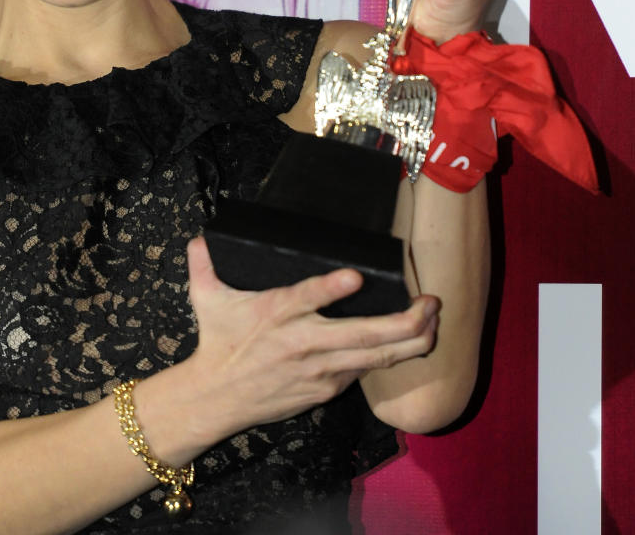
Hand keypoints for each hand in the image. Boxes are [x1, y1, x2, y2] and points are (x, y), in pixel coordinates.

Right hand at [184, 237, 438, 437]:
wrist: (216, 398)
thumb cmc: (217, 340)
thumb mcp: (206, 297)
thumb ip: (204, 262)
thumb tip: (199, 235)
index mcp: (276, 314)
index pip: (305, 298)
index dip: (331, 289)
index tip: (357, 276)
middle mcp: (303, 343)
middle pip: (363, 335)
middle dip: (405, 321)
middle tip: (431, 302)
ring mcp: (319, 370)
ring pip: (375, 357)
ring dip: (411, 339)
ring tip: (435, 319)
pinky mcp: (326, 389)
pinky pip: (364, 369)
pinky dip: (389, 355)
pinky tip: (411, 341)